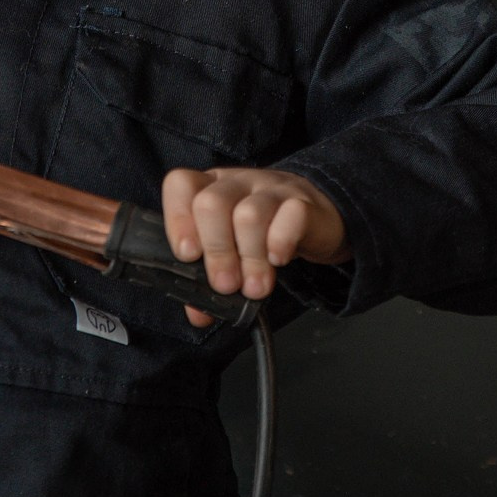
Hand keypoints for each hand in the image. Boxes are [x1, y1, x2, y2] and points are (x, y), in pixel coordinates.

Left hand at [161, 168, 350, 327]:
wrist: (318, 220)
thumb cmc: (264, 234)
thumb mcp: (231, 252)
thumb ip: (208, 280)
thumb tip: (199, 313)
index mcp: (210, 188)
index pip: (180, 184)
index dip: (178, 220)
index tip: (188, 257)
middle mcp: (237, 183)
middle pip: (212, 203)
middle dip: (216, 252)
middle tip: (226, 284)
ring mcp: (271, 188)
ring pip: (249, 214)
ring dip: (249, 259)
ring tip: (255, 287)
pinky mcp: (303, 203)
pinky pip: (290, 216)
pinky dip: (281, 243)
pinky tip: (279, 260)